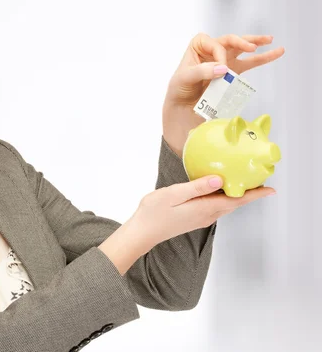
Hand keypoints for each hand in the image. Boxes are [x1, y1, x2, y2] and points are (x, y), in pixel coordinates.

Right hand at [124, 175, 275, 249]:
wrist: (142, 232)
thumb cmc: (153, 212)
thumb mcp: (173, 194)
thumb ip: (197, 187)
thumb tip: (219, 180)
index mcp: (204, 208)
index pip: (236, 200)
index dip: (254, 195)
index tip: (271, 189)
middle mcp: (206, 215)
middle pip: (234, 203)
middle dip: (249, 193)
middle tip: (261, 180)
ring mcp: (201, 218)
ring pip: (225, 205)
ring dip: (236, 195)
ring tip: (244, 182)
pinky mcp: (194, 218)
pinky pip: (215, 206)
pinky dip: (223, 197)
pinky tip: (219, 189)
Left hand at [162, 33, 284, 156]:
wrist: (182, 110)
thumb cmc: (178, 92)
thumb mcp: (182, 80)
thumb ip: (201, 72)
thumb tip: (223, 68)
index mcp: (196, 48)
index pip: (213, 43)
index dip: (219, 53)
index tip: (221, 69)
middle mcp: (211, 53)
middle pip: (229, 40)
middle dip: (241, 41)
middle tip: (251, 47)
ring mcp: (223, 63)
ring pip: (241, 49)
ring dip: (256, 43)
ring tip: (270, 40)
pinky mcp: (231, 75)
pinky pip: (249, 64)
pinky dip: (263, 58)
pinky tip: (276, 52)